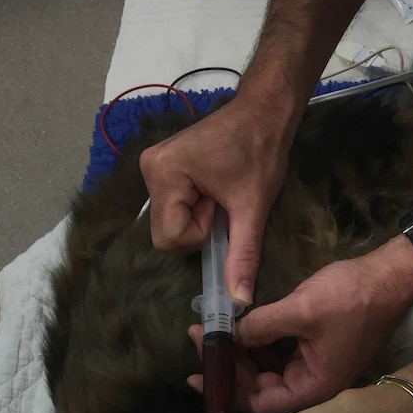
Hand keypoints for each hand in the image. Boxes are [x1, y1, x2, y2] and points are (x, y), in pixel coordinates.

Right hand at [139, 96, 294, 305]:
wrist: (264, 112)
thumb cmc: (260, 152)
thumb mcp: (252, 207)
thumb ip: (242, 255)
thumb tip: (239, 300)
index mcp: (163, 174)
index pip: (169, 239)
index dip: (201, 233)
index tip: (222, 207)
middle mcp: (148, 167)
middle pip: (167, 231)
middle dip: (201, 224)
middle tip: (225, 197)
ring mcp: (153, 164)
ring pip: (172, 219)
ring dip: (200, 213)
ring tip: (222, 187)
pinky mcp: (164, 164)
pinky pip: (175, 203)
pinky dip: (197, 203)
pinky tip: (216, 183)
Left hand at [188, 239, 412, 412]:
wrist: (391, 276)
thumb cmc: (352, 298)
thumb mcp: (301, 310)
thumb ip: (260, 326)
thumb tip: (228, 335)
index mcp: (314, 388)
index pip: (260, 403)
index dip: (227, 387)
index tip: (197, 369)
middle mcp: (314, 384)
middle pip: (261, 388)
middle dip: (230, 366)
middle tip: (202, 338)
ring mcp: (315, 366)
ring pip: (268, 370)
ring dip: (241, 353)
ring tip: (214, 330)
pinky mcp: (316, 347)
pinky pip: (280, 354)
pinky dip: (259, 343)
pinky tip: (241, 327)